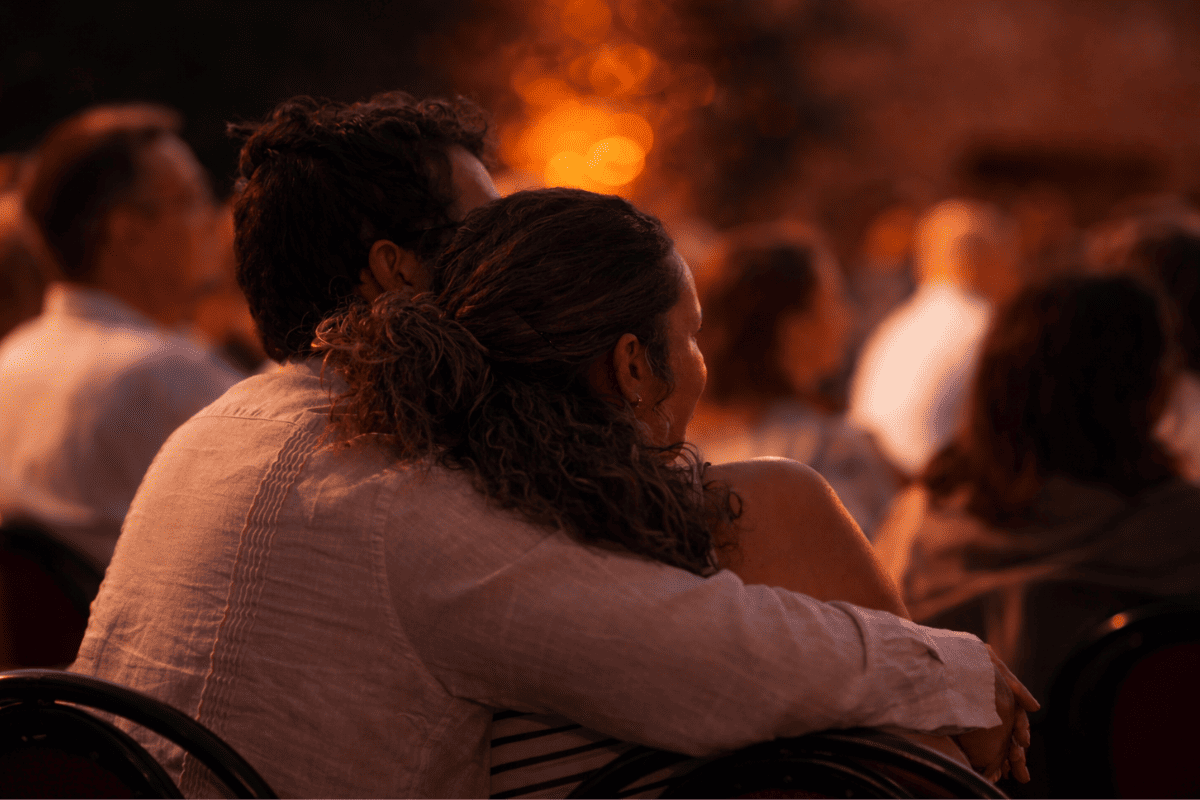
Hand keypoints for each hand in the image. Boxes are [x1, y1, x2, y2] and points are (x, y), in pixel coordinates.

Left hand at [954, 646, 1039, 782]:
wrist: (933, 654)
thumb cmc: (963, 655)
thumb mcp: (990, 663)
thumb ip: (1013, 684)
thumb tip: (1036, 707)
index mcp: (999, 693)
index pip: (1015, 718)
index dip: (1020, 730)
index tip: (1022, 743)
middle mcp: (991, 705)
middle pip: (1008, 733)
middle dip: (1015, 754)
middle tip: (1020, 772)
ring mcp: (978, 713)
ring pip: (995, 742)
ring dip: (1003, 759)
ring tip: (1006, 774)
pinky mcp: (962, 720)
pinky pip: (976, 743)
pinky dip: (986, 757)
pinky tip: (991, 770)